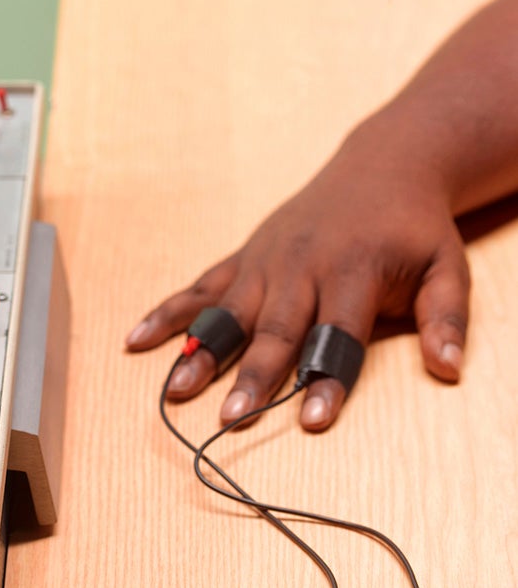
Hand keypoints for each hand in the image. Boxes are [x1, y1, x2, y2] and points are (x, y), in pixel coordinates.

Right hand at [126, 140, 469, 431]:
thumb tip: (450, 368)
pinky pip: (200, 287)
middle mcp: (302, 265)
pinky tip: (137, 339)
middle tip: (230, 417)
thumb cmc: (413, 226)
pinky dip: (168, 313)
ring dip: (200, 351)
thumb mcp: (448, 267)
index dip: (326, 379)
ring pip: (227, 311)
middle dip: (251, 375)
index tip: (310, 421)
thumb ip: (446, 318)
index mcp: (354, 269)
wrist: (381, 166)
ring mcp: (265, 260)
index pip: (339, 334)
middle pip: (274, 329)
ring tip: (174, 388)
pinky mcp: (244, 256)